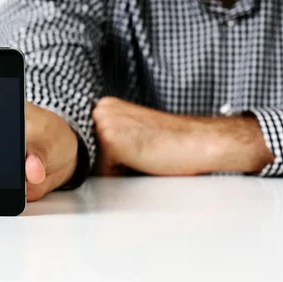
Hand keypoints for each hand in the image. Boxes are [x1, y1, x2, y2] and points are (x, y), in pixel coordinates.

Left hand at [92, 97, 274, 175]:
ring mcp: (103, 124)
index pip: (88, 144)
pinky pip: (104, 175)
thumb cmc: (169, 142)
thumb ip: (107, 138)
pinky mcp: (110, 142)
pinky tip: (143, 161)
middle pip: (88, 154)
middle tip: (140, 152)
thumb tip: (82, 160)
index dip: (106, 155)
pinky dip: (122, 176)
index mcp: (104, 106)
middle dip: (108, 162)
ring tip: (141, 155)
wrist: (199, 142)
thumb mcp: (131, 132)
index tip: (129, 150)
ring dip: (115, 168)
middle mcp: (100, 110)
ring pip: (94, 165)